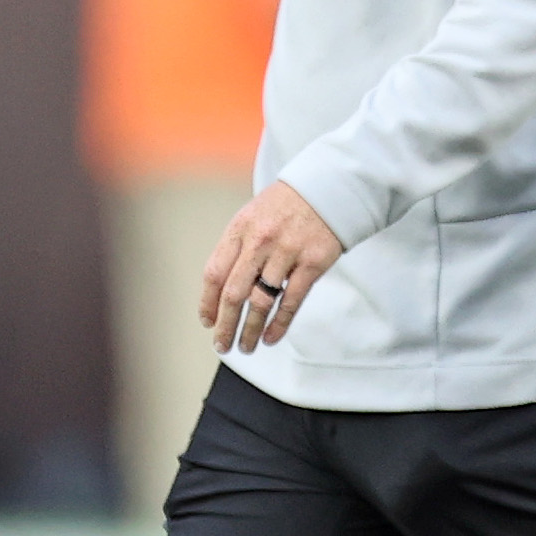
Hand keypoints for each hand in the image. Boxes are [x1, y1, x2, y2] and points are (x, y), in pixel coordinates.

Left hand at [201, 182, 345, 354]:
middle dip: (225, 325)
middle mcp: (259, 242)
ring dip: (251, 329)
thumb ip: (238, 248)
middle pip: (234, 293)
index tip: (207, 322)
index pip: (214, 273)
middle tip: (222, 345)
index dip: (207, 302)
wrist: (328, 188)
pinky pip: (291, 301)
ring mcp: (286, 252)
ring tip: (246, 346)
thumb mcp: (252, 217)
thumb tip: (223, 290)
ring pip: (262, 301)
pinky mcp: (312, 263)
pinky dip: (279, 323)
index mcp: (239, 230)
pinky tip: (271, 337)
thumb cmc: (287, 206)